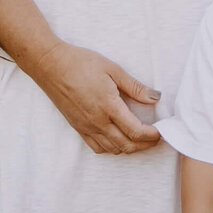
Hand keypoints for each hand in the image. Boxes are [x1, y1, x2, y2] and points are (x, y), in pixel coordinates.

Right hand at [33, 40, 161, 154]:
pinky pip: (97, 147)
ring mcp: (86, 127)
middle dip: (145, 145)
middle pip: (127, 145)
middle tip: (156, 138)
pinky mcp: (77, 128)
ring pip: (113, 149)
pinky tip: (118, 140)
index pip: (136, 131)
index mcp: (108, 106)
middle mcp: (97, 121)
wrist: (50, 66)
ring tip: (141, 140)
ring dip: (130, 148)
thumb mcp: (113, 70)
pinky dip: (112, 148)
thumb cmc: (81, 63)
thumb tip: (156, 97)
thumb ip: (135, 87)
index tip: (161, 132)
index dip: (152, 136)